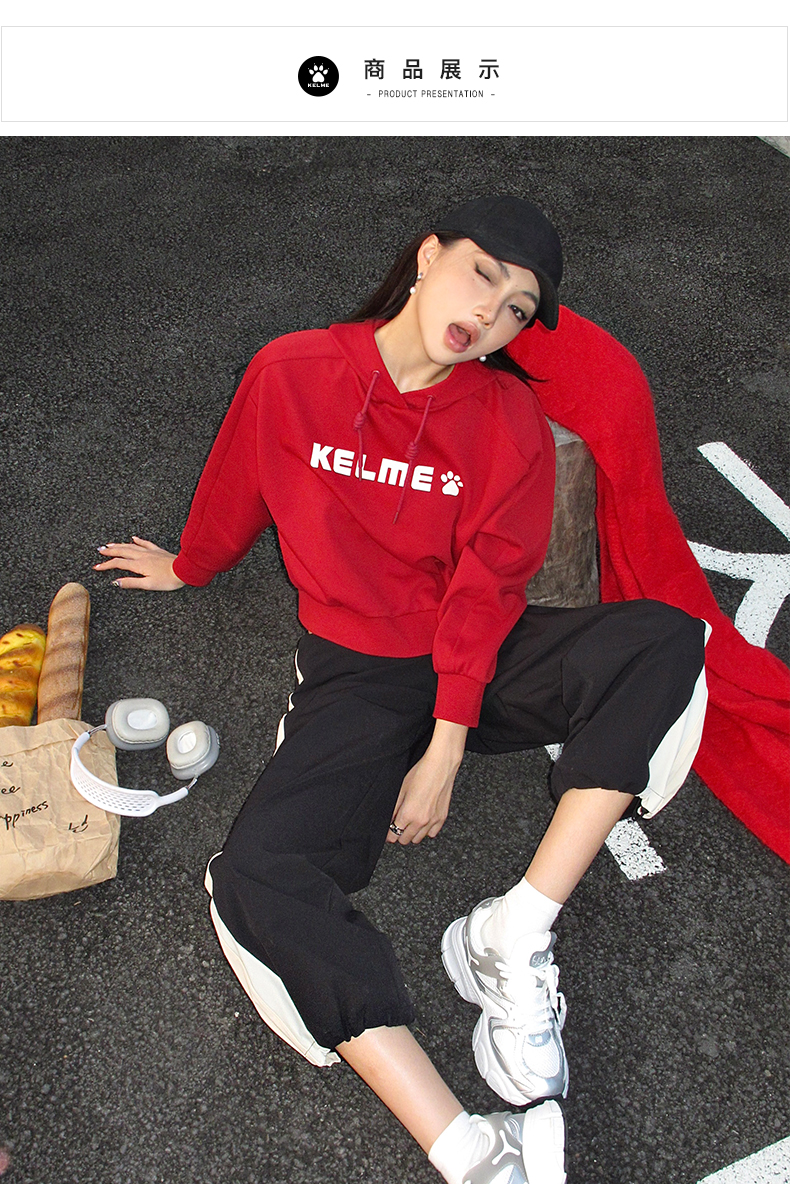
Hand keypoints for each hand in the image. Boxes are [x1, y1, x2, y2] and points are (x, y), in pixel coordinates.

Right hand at [93, 536, 185, 590]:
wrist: (184, 570)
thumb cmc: (168, 580)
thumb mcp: (148, 584)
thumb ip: (131, 582)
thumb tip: (116, 582)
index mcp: (138, 564)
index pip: (118, 563)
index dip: (106, 565)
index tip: (96, 567)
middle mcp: (142, 556)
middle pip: (122, 551)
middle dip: (109, 551)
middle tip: (99, 551)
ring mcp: (150, 552)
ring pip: (131, 546)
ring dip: (119, 545)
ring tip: (110, 544)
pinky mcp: (158, 550)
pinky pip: (145, 543)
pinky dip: (138, 540)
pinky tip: (133, 538)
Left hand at [387, 719, 467, 844]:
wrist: (441, 766)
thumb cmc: (421, 773)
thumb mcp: (401, 789)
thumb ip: (394, 808)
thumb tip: (390, 819)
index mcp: (408, 814)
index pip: (393, 835)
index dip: (389, 834)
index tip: (388, 831)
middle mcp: (421, 821)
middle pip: (405, 839)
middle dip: (399, 834)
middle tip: (398, 825)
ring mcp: (433, 821)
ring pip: (418, 839)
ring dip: (412, 833)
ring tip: (410, 823)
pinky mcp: (442, 818)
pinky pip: (432, 834)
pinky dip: (426, 831)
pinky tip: (423, 822)